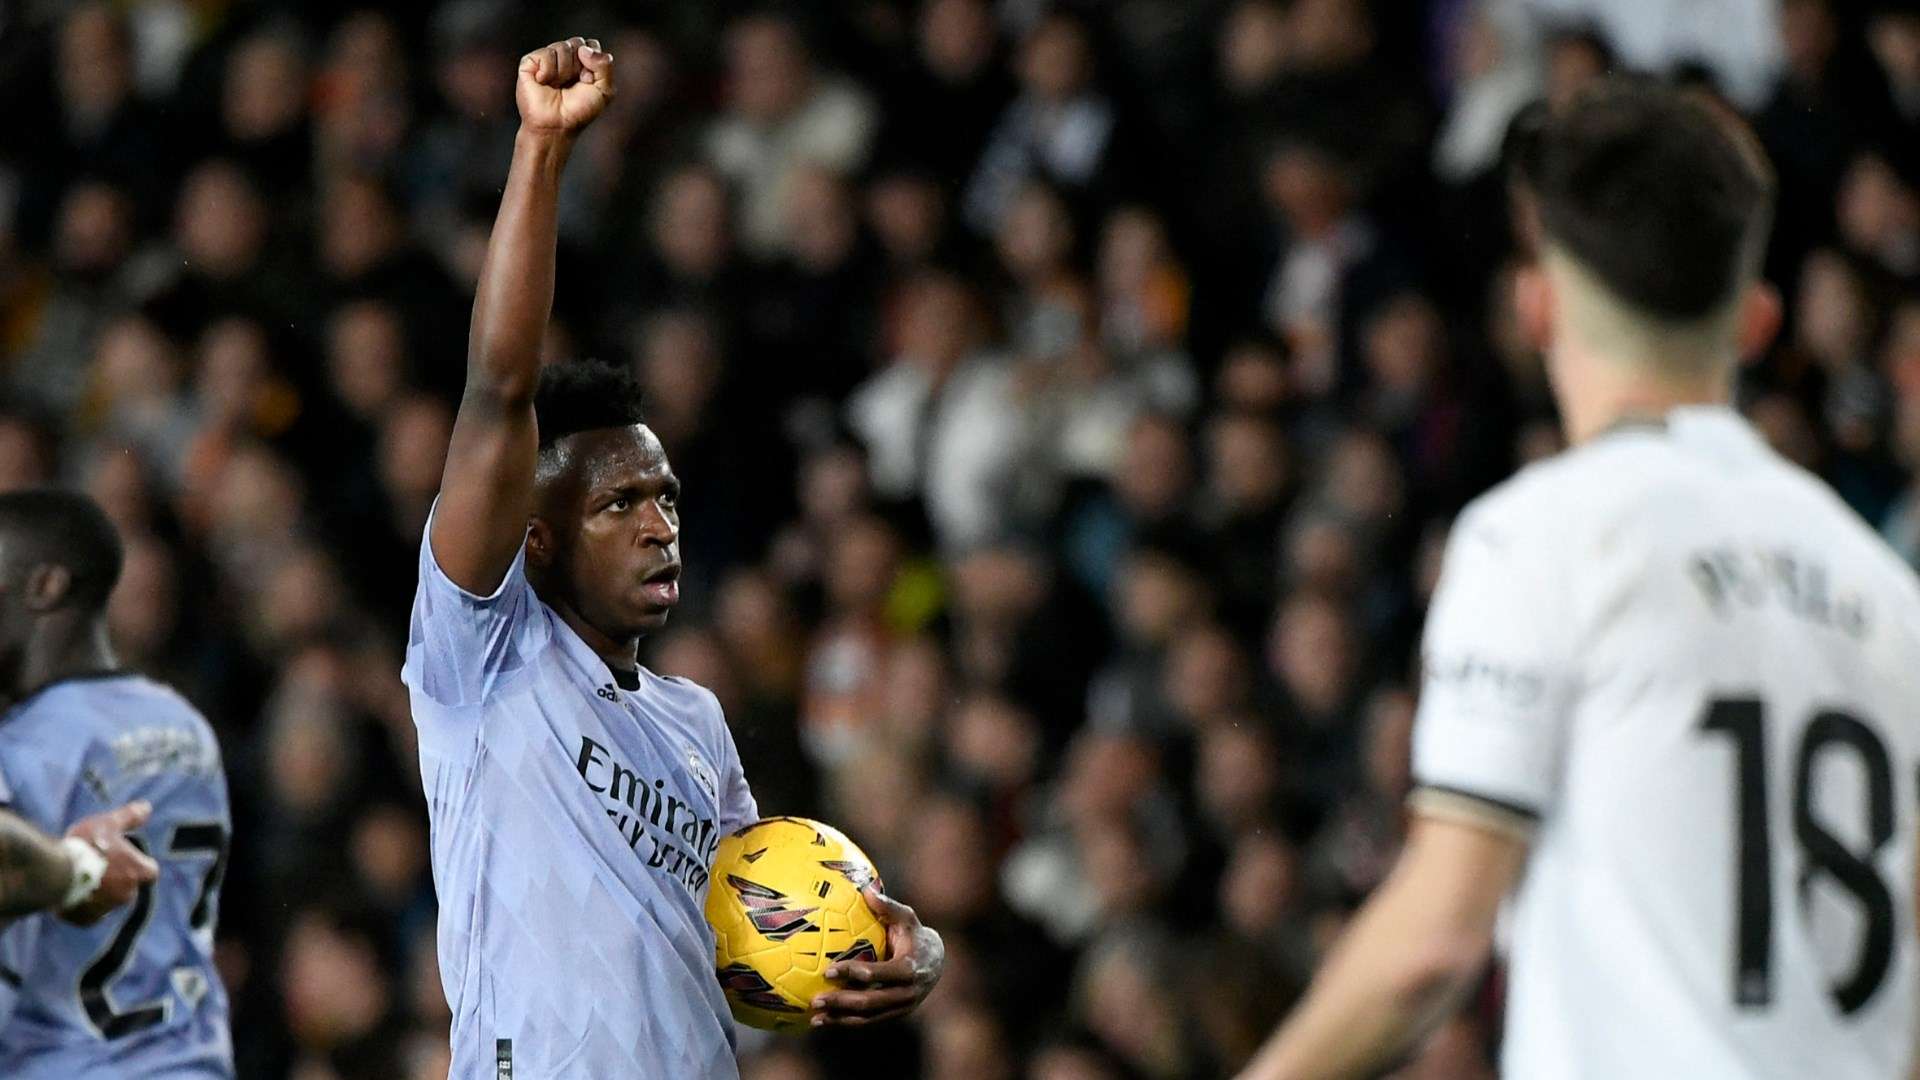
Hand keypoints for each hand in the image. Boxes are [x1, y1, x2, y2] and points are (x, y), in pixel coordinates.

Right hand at [60, 801, 158, 925]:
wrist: (55, 873)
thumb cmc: (85, 846)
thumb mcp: (108, 823)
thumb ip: (130, 817)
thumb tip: (147, 807)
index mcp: (139, 872)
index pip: (150, 871)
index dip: (139, 863)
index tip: (125, 857)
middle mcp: (128, 894)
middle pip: (129, 886)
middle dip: (118, 878)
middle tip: (97, 864)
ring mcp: (108, 909)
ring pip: (109, 900)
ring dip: (101, 891)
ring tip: (81, 876)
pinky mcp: (88, 920)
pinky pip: (91, 914)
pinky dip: (85, 905)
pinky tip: (73, 892)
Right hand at [516, 37, 614, 133]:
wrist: (557, 126)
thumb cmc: (579, 111)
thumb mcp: (604, 90)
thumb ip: (605, 65)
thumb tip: (584, 49)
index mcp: (583, 62)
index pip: (591, 45)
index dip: (593, 63)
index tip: (588, 82)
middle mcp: (564, 58)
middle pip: (577, 43)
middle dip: (578, 66)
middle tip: (572, 84)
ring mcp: (547, 59)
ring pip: (562, 47)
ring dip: (564, 71)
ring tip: (557, 86)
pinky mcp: (530, 62)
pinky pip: (546, 54)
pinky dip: (548, 71)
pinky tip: (544, 82)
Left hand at [810, 886, 944, 1026]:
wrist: (937, 962)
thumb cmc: (915, 934)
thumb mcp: (906, 917)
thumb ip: (887, 906)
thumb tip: (866, 889)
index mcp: (909, 969)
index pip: (879, 974)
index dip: (853, 973)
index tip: (828, 971)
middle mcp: (907, 993)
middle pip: (870, 1001)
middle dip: (842, 1002)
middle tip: (816, 999)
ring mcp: (901, 1008)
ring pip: (868, 1018)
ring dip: (840, 1018)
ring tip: (814, 1017)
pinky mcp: (894, 1015)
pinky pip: (868, 1022)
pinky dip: (846, 1023)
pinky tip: (824, 1021)